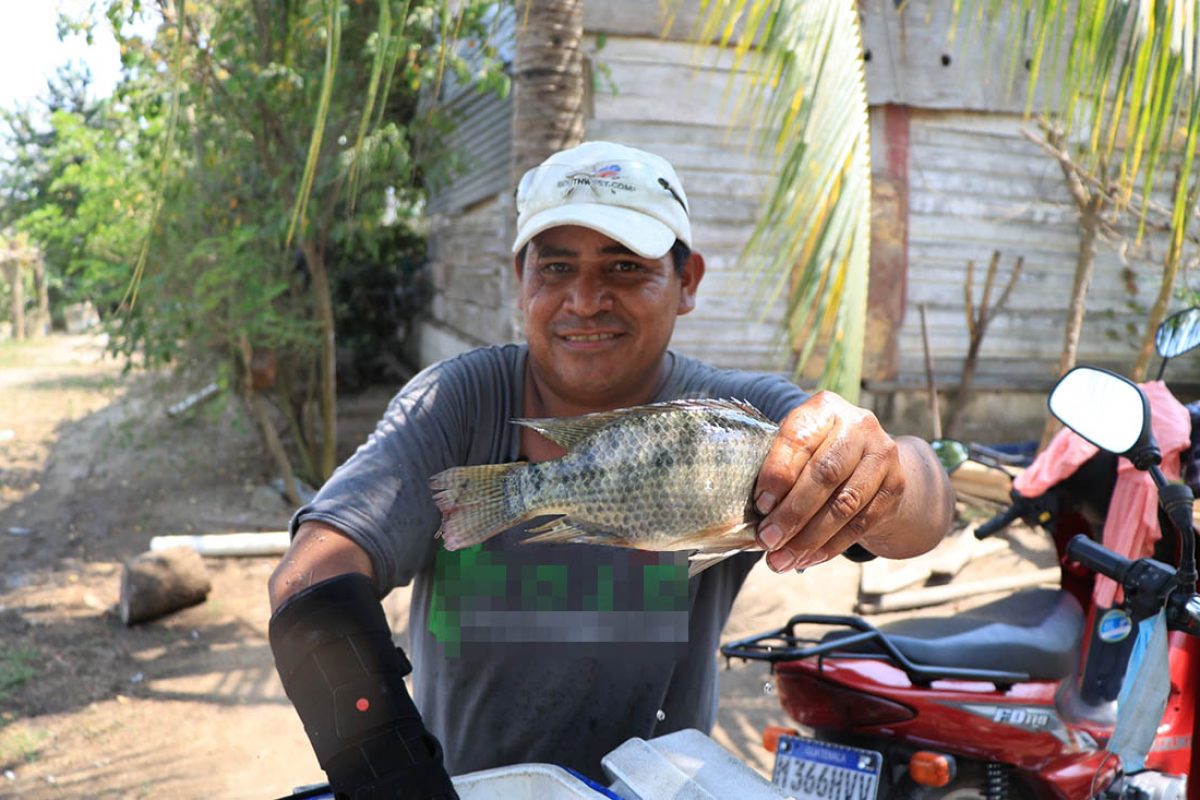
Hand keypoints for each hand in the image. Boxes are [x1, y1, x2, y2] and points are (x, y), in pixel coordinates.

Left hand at [754, 391, 906, 572]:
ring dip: (809, 538)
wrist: (871, 459)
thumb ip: (780, 468)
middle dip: (792, 512)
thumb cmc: (818, 452)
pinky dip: (829, 547)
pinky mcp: (895, 487)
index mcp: (826, 408)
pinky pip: (860, 524)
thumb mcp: (799, 446)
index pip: (799, 438)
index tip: (760, 506)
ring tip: (781, 559)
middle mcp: (859, 426)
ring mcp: (883, 456)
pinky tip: (806, 559)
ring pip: (844, 504)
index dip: (778, 473)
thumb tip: (756, 515)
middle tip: (767, 539)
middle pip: (825, 474)